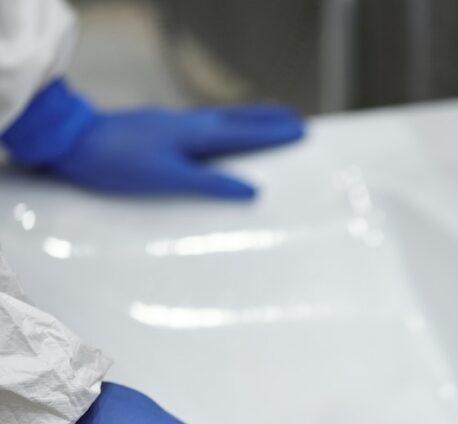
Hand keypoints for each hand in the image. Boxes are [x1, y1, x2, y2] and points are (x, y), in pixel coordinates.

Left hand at [2, 80, 303, 198]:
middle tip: (295, 119)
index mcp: (197, 136)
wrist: (75, 142)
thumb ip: (211, 184)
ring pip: (223, 119)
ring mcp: (176, 124)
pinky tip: (219, 130)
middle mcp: (191, 125)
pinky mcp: (162, 128)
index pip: (246, 135)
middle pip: (239, 121)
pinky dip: (225, 124)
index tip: (301, 131)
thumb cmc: (120, 163)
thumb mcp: (169, 178)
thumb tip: (252, 190)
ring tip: (268, 118)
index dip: (274, 135)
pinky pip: (207, 124)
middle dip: (268, 121)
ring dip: (249, 119)